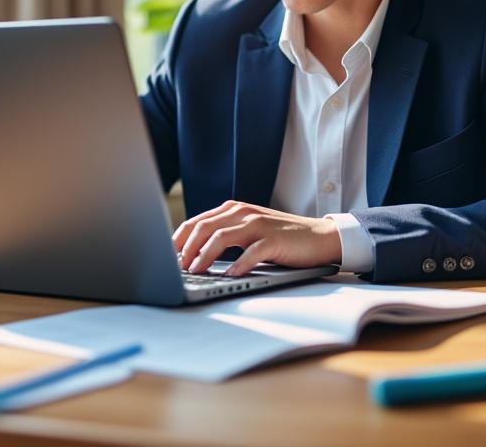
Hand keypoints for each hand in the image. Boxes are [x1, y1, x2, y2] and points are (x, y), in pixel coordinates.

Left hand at [172, 201, 341, 275]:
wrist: (318, 237)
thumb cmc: (280, 238)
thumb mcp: (248, 231)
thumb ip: (224, 235)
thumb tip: (191, 256)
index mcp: (233, 210)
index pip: (196, 222)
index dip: (178, 240)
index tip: (167, 257)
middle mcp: (243, 213)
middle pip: (204, 227)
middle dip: (186, 249)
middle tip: (176, 267)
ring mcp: (259, 224)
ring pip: (222, 237)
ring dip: (204, 256)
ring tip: (195, 271)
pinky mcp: (274, 239)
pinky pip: (251, 252)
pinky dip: (237, 264)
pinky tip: (229, 275)